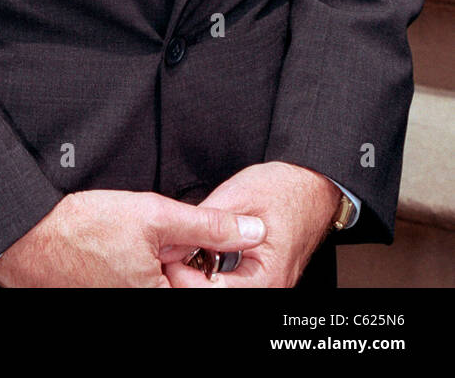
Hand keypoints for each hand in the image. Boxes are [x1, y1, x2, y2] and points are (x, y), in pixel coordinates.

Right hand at [0, 189, 265, 287]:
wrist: (29, 239)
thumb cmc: (82, 229)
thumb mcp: (154, 215)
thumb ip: (207, 226)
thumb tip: (251, 231)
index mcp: (162, 299)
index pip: (206, 285)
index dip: (204, 257)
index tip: (193, 239)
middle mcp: (144, 307)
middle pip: (184, 283)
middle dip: (180, 258)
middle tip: (151, 238)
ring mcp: (125, 302)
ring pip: (162, 281)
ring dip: (159, 261)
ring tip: (129, 241)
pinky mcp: (111, 297)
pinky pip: (141, 283)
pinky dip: (138, 266)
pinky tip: (118, 248)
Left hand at [163, 162, 339, 288]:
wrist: (312, 185)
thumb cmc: (285, 189)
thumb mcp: (239, 195)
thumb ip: (209, 222)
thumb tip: (178, 238)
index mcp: (267, 275)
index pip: (214, 292)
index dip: (186, 277)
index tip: (169, 258)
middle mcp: (270, 288)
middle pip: (217, 295)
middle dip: (190, 277)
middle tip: (172, 254)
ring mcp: (268, 285)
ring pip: (223, 291)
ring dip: (200, 274)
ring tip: (185, 251)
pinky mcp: (261, 279)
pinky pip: (232, 284)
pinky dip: (213, 272)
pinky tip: (201, 254)